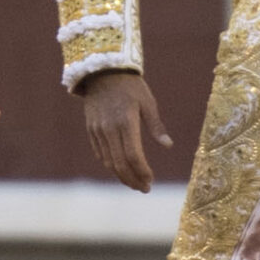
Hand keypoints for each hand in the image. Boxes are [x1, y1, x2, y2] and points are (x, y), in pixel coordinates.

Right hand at [81, 71, 172, 192]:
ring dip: (121, 176)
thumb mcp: (147, 102)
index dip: (142, 171)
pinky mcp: (91, 129)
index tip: (151, 180)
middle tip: (144, 189)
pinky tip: (121, 169)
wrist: (102, 71)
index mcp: (126, 122)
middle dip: (132, 180)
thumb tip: (168, 145)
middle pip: (120, 164)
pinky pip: (100, 153)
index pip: (133, 156)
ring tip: (134, 183)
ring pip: (108, 161)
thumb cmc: (130, 85)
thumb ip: (156, 125)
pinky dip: (111, 165)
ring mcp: (98, 130)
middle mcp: (110, 129)